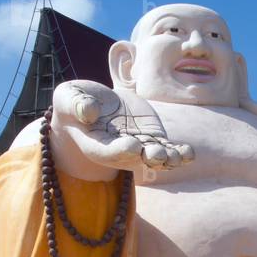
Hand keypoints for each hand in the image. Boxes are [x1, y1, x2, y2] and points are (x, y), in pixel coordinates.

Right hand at [52, 80, 192, 171]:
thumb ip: (76, 104)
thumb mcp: (69, 98)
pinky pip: (167, 148)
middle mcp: (118, 150)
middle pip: (135, 157)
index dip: (121, 151)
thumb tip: (90, 111)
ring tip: (178, 156)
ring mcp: (138, 145)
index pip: (108, 152)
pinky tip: (188, 152)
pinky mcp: (151, 138)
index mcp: (96, 144)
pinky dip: (178, 152)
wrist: (92, 108)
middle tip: (157, 154)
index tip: (133, 145)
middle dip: (148, 156)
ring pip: (154, 156)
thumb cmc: (75, 104)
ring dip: (167, 157)